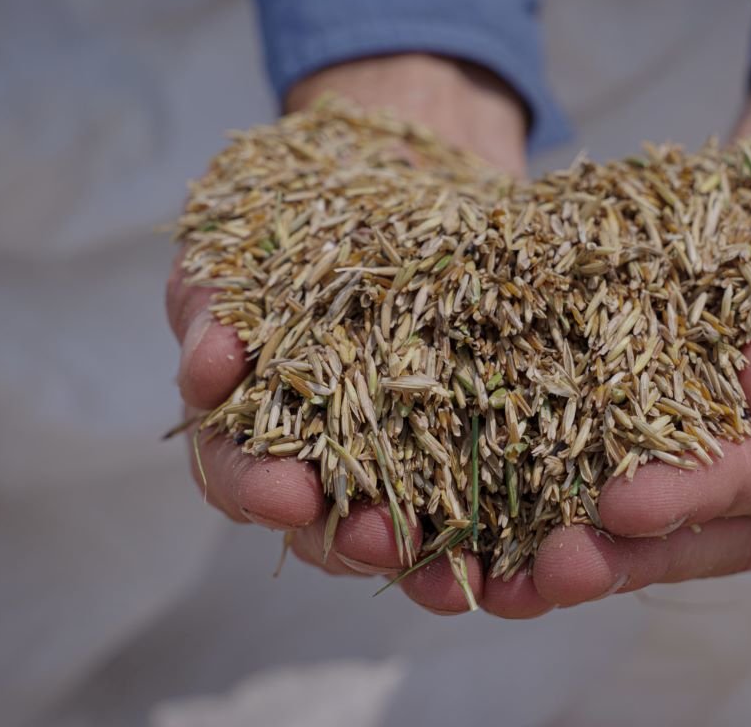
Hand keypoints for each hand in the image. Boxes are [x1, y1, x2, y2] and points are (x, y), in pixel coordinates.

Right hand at [169, 54, 558, 616]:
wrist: (398, 174)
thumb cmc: (303, 218)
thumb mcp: (245, 246)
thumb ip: (216, 303)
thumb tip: (210, 362)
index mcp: (257, 420)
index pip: (240, 472)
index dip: (256, 490)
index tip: (287, 495)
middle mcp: (331, 454)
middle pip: (328, 524)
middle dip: (351, 541)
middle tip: (382, 542)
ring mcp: (411, 451)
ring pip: (417, 526)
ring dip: (435, 559)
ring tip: (463, 576)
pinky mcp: (487, 437)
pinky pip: (502, 491)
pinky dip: (517, 522)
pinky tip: (540, 540)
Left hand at [527, 27, 750, 604]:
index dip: (715, 492)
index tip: (628, 502)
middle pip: (733, 535)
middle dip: (639, 555)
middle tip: (553, 568)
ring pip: (681, 542)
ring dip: (598, 563)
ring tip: (514, 583)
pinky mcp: (701, 476)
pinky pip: (642, 513)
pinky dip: (573, 526)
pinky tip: (505, 558)